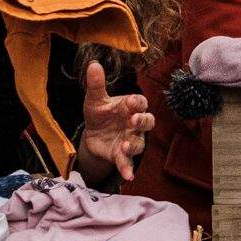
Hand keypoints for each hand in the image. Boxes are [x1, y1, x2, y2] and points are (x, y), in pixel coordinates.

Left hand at [76, 62, 153, 183]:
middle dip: (143, 121)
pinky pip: (127, 162)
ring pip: (139, 143)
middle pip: (148, 121)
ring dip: (134, 145)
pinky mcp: (121, 155)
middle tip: (134, 120)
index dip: (137, 102)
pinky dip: (128, 168)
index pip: (140, 102)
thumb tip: (93, 64)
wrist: (92, 134)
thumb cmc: (99, 113)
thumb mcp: (95, 100)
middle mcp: (134, 123)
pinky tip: (128, 176)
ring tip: (125, 146)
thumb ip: (96, 84)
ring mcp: (130, 140)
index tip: (129, 102)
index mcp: (129, 107)